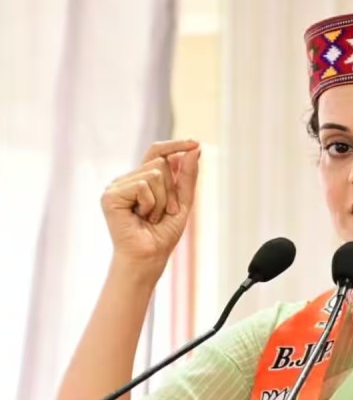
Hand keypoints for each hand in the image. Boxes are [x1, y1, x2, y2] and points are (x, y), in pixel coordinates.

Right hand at [101, 139, 200, 274]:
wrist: (149, 257)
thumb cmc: (162, 234)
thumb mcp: (183, 202)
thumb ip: (187, 176)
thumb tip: (194, 149)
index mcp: (141, 180)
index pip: (157, 153)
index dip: (176, 145)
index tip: (196, 142)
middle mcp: (127, 180)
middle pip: (160, 164)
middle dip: (172, 190)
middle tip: (164, 213)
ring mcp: (117, 186)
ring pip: (155, 174)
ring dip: (162, 200)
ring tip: (152, 217)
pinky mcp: (111, 195)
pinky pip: (143, 185)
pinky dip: (150, 203)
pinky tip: (141, 217)